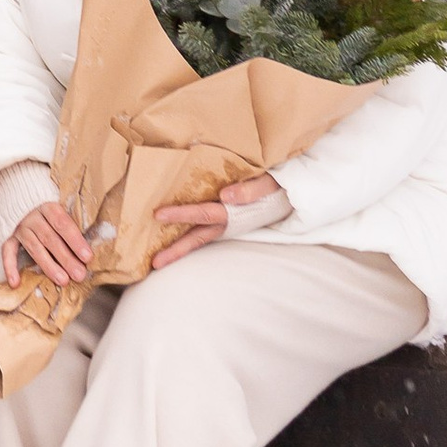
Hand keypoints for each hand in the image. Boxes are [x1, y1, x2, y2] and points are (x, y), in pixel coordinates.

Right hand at [1, 200, 94, 293]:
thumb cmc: (45, 204)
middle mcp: (31, 216)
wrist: (16, 191)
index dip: (75, 241)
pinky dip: (10, 267)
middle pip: (50, 239)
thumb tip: (87, 248)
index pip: (63, 224)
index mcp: (48, 206)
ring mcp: (18, 227)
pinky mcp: (8, 235)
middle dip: (66, 258)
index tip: (88, 257)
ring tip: (63, 281)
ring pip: (34, 248)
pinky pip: (7, 252)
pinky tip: (16, 283)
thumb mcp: (58, 204)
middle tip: (79, 275)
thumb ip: (69, 222)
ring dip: (48, 266)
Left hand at [152, 173, 278, 269]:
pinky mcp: (226, 224)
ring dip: (180, 249)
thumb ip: (250, 189)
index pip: (203, 214)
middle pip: (197, 238)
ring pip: (199, 239)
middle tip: (155, 263)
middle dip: (176, 250)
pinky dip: (187, 237)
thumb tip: (226, 196)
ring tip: (158, 261)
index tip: (158, 214)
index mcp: (233, 212)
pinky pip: (203, 231)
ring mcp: (226, 225)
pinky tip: (170, 238)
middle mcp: (227, 223)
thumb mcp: (268, 183)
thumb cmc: (276, 186)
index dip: (181, 214)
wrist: (291, 194)